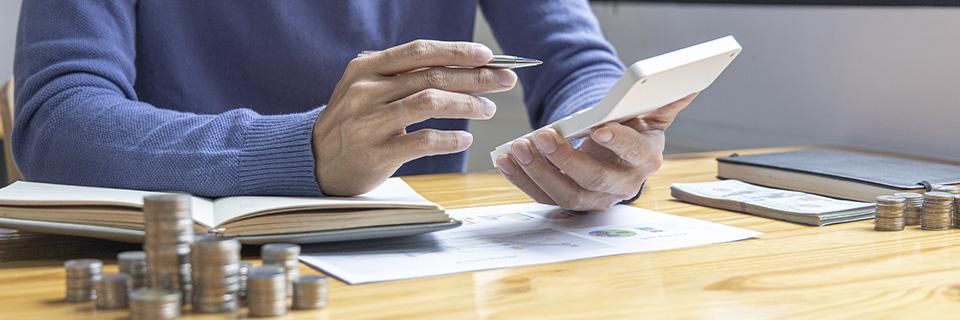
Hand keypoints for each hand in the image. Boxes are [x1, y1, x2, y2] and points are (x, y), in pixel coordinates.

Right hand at [314, 40, 517, 195]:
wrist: (313, 160)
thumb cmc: (352, 122)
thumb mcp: (365, 88)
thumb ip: (402, 76)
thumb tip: (461, 67)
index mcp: (367, 68)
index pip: (420, 52)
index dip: (457, 51)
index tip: (488, 55)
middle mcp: (367, 90)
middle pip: (432, 76)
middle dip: (476, 77)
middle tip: (504, 80)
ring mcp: (370, 122)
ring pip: (430, 102)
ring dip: (467, 104)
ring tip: (488, 109)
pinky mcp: (376, 153)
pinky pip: (423, 140)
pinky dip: (450, 138)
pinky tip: (465, 139)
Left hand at [495, 93, 697, 210]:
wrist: (620, 157)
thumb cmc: (634, 131)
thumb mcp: (652, 114)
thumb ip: (666, 101)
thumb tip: (687, 84)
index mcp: (645, 160)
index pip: (633, 154)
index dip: (617, 142)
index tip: (598, 128)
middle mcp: (621, 186)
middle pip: (593, 179)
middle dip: (565, 158)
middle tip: (543, 135)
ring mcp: (593, 199)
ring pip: (564, 193)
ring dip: (538, 171)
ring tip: (518, 147)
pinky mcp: (568, 202)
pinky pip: (542, 196)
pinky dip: (521, 179)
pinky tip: (506, 159)